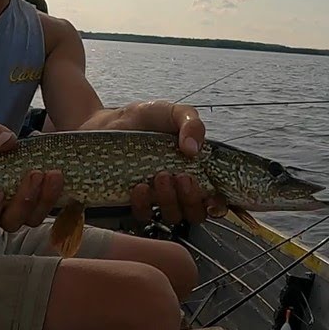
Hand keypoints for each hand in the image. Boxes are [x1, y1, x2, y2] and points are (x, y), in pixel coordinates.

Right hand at [0, 122, 63, 240]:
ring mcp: (23, 214)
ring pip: (32, 219)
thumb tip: (6, 142)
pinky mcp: (42, 207)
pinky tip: (57, 176)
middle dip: (22, 203)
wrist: (22, 147)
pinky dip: (54, 194)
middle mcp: (1, 215)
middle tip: (33, 175)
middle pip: (9, 224)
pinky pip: (49, 210)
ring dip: (43, 198)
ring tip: (52, 173)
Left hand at [111, 101, 225, 224]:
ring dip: (170, 200)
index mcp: (198, 169)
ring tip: (160, 176)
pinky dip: (144, 204)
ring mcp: (159, 197)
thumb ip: (192, 124)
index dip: (218, 205)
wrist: (110, 123)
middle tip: (182, 177)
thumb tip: (194, 149)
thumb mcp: (174, 113)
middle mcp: (181, 188)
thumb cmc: (147, 118)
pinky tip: (140, 186)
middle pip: (197, 213)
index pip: (216, 198)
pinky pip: (145, 215)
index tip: (212, 200)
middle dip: (192, 199)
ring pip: (173, 216)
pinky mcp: (136, 202)